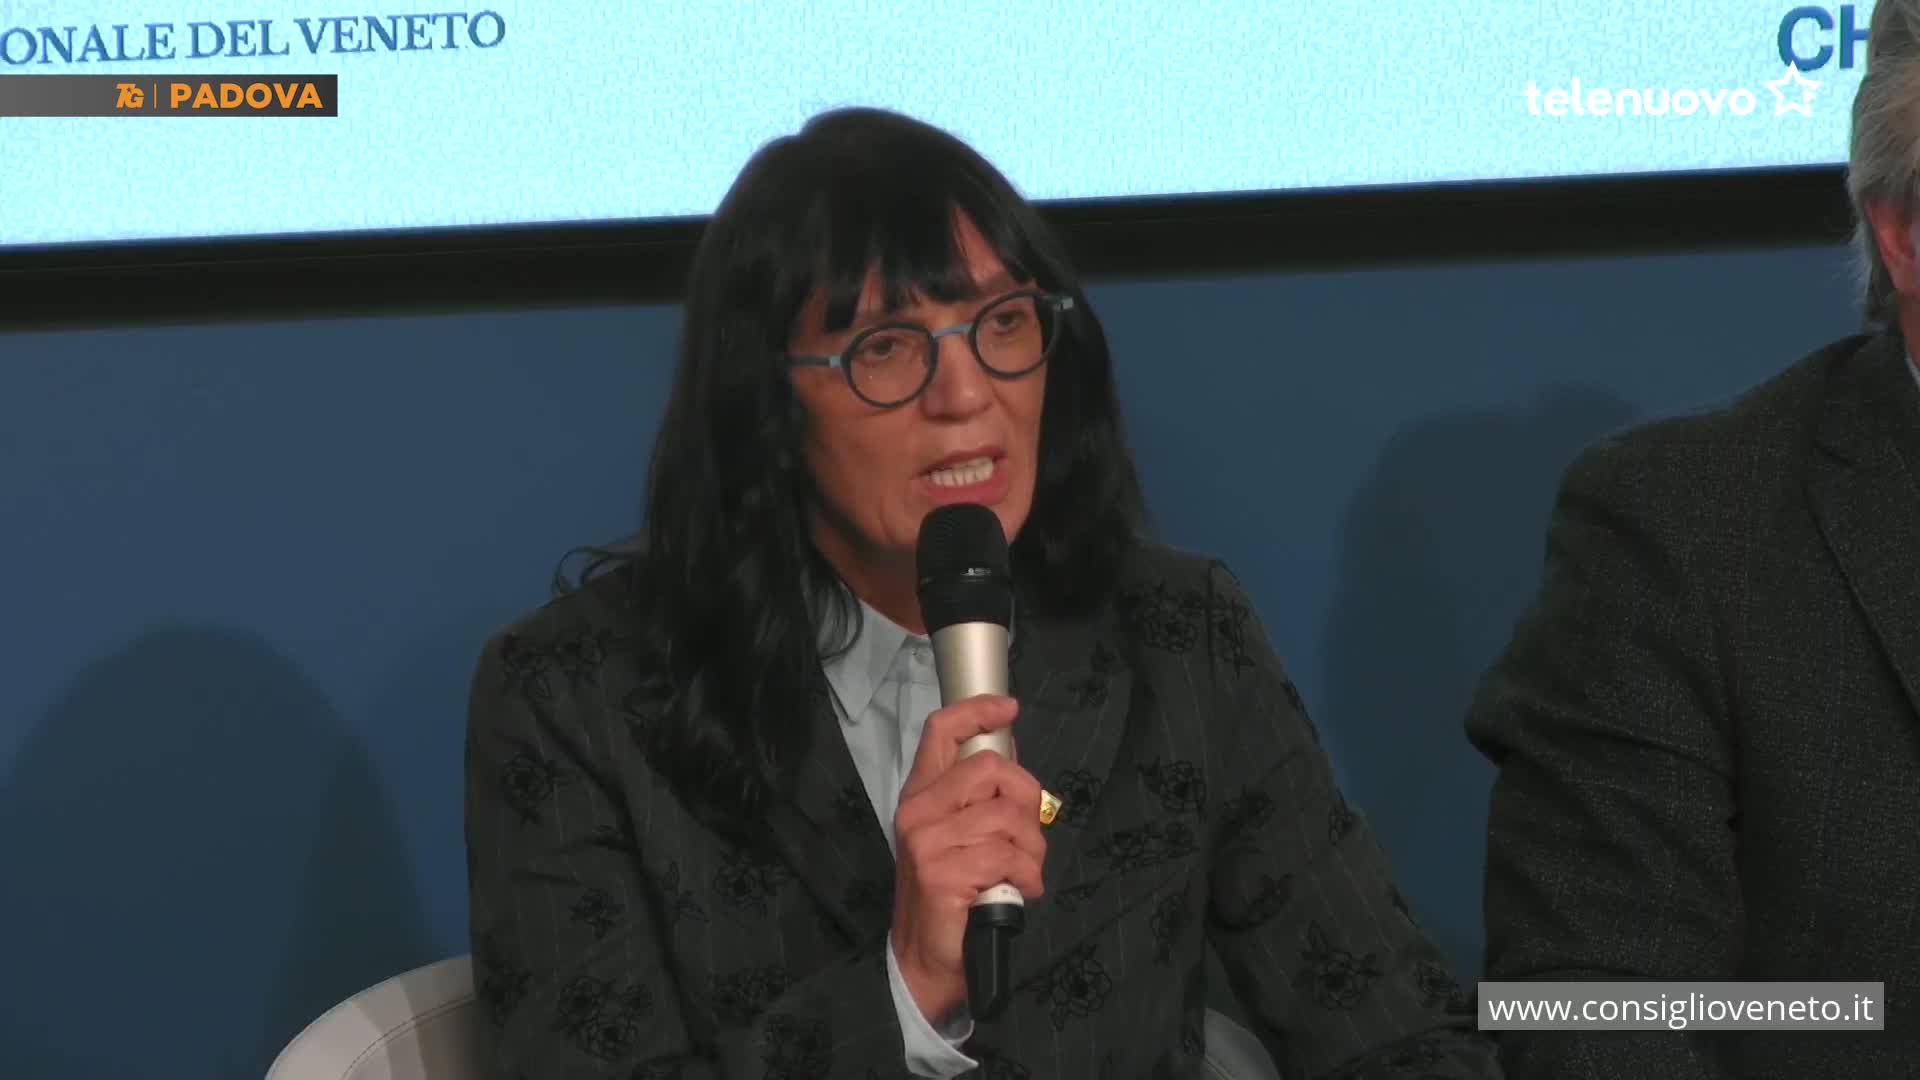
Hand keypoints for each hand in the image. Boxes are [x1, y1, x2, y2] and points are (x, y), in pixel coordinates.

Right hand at [890, 694, 1045, 1021]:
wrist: (928, 958)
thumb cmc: (952, 895)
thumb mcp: (960, 835)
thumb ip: (981, 795)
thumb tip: (1011, 752)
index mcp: (921, 794)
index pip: (941, 731)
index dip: (978, 710)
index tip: (1009, 708)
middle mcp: (918, 811)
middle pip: (990, 768)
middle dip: (1027, 800)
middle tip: (1028, 836)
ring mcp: (927, 841)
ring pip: (1007, 817)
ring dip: (1032, 850)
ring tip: (1023, 872)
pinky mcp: (942, 873)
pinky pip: (1007, 855)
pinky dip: (1027, 875)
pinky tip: (1019, 890)